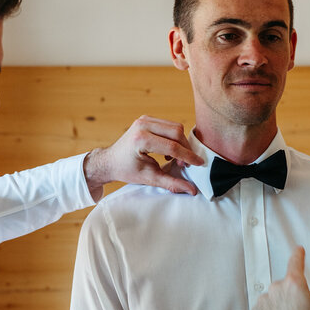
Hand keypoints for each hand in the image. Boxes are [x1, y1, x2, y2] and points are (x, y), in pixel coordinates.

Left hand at [84, 115, 203, 197]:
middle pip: (176, 132)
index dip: (188, 157)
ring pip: (175, 127)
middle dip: (185, 149)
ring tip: (175, 159)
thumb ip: (171, 183)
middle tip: (183, 165)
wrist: (110, 161)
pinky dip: (173, 138)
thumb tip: (192, 190)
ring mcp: (144, 119)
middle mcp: (142, 125)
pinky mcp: (147, 119)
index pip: (172, 147)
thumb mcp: (149, 178)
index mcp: (140, 139)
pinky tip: (168, 152)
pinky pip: (169, 125)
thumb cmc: (126, 170)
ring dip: (180, 143)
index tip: (199, 164)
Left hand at [253, 247, 309, 309]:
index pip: (295, 262)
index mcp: (294, 284)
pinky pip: (266, 305)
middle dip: (293, 292)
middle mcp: (276, 288)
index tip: (298, 250)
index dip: (298, 254)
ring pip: (275, 295)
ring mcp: (264, 299)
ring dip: (282, 302)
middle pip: (286, 283)